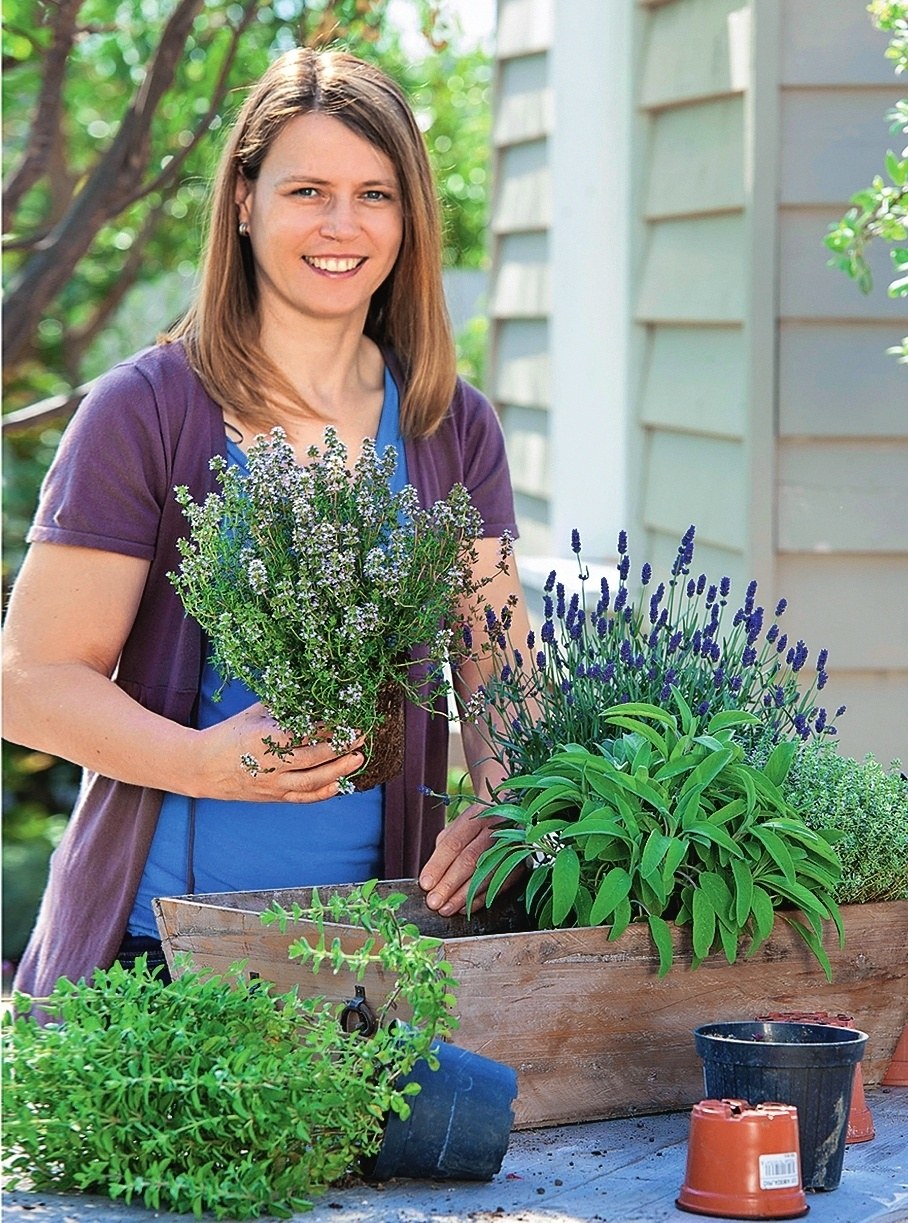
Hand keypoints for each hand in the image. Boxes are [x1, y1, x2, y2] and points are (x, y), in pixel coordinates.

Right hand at [195, 702, 364, 802]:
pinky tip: (340, 783)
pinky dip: (323, 792)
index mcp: (264, 737)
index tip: (348, 717)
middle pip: (314, 757)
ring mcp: (272, 784)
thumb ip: (282, 705)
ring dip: (339, 770)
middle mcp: (270, 763)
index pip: (304, 732)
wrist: (201, 767)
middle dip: (341, 746)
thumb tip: (311, 692)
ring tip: (358, 758)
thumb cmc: (228, 734)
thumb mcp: (253, 713)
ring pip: (312, 780)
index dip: (328, 726)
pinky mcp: (273, 797)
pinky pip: (303, 798)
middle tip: (361, 735)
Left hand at [418, 803, 522, 915]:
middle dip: (449, 884)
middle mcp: (495, 829)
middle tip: (434, 902)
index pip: (453, 843)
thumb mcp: (459, 827)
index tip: (425, 884)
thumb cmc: (478, 826)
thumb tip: (431, 876)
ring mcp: (511, 846)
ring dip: (463, 896)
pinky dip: (480, 898)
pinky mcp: (521, 863)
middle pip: (469, 860)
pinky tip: (465, 907)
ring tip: (446, 908)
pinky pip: (499, 885)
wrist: (511, 818)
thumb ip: (445, 847)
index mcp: (475, 816)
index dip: (438, 866)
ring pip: (485, 875)